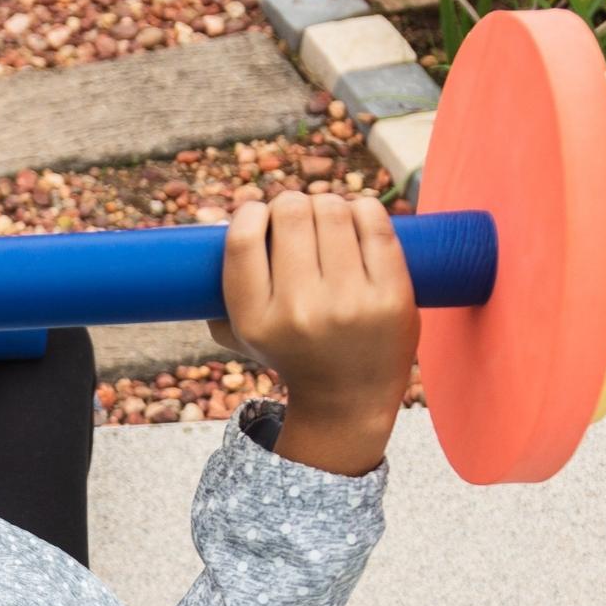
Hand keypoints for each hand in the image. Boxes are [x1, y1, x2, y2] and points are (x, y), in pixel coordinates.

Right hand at [210, 193, 417, 476]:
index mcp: (256, 321)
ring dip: (326, 205)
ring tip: (327, 222)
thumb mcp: (243, 334)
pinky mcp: (391, 294)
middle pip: (291, 213)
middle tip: (297, 218)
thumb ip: (217, 289)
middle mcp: (300, 312)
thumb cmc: (291, 352)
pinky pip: (372, 220)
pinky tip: (355, 222)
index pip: (243, 239)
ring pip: (332, 209)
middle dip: (291, 205)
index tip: (259, 216)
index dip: (251, 212)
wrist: (349, 400)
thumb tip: (214, 221)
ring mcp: (350, 303)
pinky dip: (361, 210)